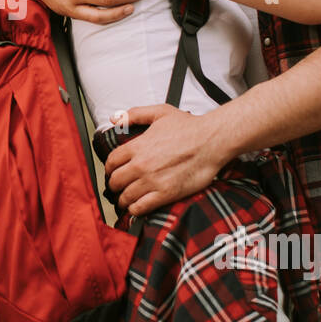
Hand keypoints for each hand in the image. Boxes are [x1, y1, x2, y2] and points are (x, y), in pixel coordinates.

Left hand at [103, 104, 233, 215]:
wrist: (211, 141)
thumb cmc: (189, 127)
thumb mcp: (160, 112)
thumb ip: (134, 114)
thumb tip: (114, 119)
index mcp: (137, 146)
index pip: (111, 162)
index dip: (109, 169)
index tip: (112, 172)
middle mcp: (141, 165)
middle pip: (115, 181)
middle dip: (114, 186)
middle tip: (118, 188)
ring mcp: (152, 180)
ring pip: (125, 196)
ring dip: (123, 199)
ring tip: (126, 200)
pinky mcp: (165, 193)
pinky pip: (140, 207)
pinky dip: (135, 209)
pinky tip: (137, 207)